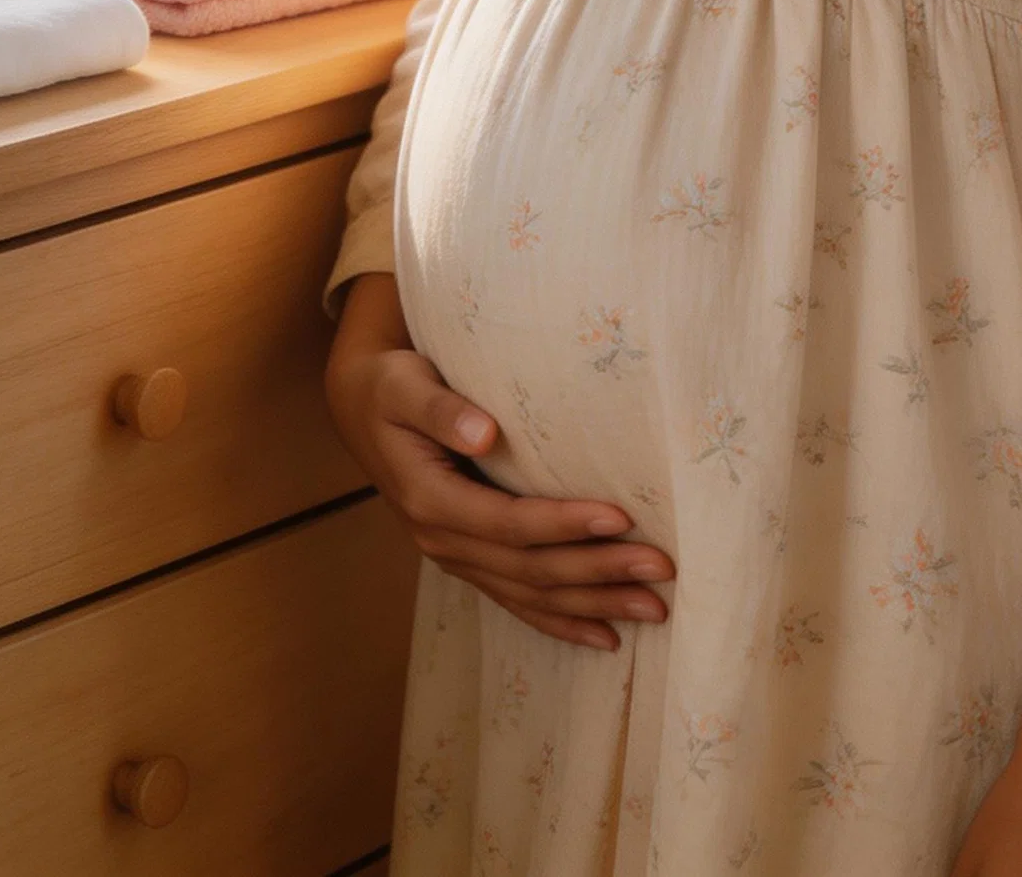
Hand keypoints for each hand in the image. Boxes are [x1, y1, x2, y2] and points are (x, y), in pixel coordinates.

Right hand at [325, 272, 674, 649]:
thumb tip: (484, 433)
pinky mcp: (468, 559)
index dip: (563, 524)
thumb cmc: (389, 387)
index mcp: (430, 500)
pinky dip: (561, 622)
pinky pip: (517, 602)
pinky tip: (604, 637)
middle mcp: (442, 541)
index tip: (621, 518)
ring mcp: (455, 557)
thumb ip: (441, 409)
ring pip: (531, 594)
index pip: (509, 523)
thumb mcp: (404, 385)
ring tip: (653, 609)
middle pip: (530, 569)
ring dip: (593, 604)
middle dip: (598, 572)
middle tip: (660, 569)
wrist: (360, 408)